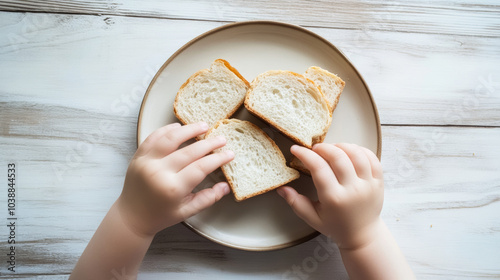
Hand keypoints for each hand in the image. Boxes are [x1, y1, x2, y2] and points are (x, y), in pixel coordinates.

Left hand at [117, 122, 234, 236]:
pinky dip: (166, 130)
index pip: (201, 168)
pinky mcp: (138, 156)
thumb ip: (207, 199)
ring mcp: (146, 162)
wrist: (131, 217)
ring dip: (188, 129)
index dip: (217, 159)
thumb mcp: (186, 212)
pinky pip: (153, 137)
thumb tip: (226, 187)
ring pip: (170, 139)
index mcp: (172, 189)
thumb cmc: (160, 216)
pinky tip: (178, 126)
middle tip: (221, 138)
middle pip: (189, 152)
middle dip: (209, 143)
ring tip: (204, 125)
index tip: (229, 153)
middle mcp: (158, 173)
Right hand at [277, 143, 383, 248]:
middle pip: (338, 157)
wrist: (362, 236)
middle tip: (314, 148)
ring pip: (357, 154)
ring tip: (332, 149)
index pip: (319, 168)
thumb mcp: (312, 218)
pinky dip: (360, 150)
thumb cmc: (335, 226)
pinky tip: (349, 151)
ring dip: (341, 146)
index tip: (296, 149)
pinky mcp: (379, 182)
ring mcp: (368, 185)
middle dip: (323, 147)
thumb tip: (281, 188)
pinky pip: (372, 158)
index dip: (305, 155)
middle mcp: (353, 190)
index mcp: (334, 199)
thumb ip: (296, 203)